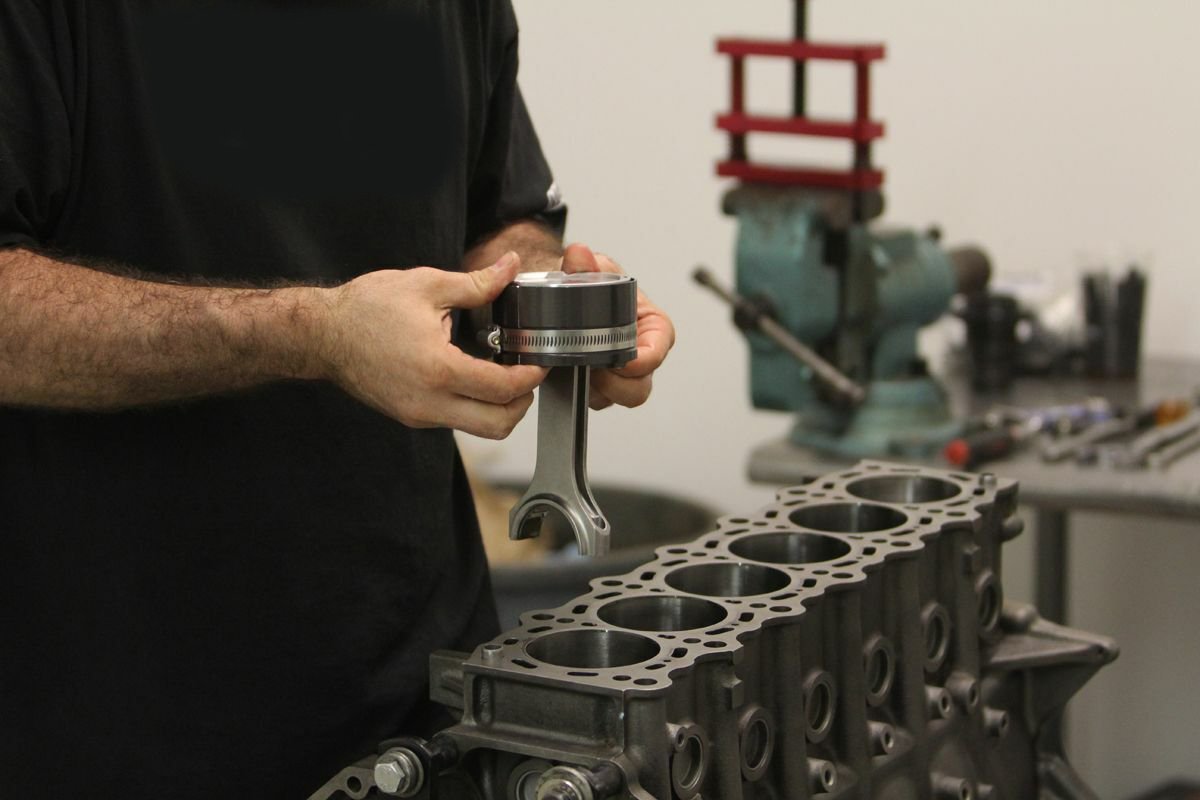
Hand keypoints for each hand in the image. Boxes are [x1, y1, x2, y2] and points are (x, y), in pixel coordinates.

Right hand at [321, 252, 546, 438]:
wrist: (322, 333)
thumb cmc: (366, 308)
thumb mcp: (427, 286)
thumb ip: (477, 283)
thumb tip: (509, 266)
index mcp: (438, 369)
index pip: (502, 389)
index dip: (530, 378)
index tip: (539, 363)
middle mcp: (429, 402)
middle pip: (497, 426)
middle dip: (521, 404)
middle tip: (528, 377)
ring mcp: (419, 414)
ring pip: (477, 429)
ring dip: (499, 409)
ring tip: (503, 375)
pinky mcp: (411, 416)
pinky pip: (455, 420)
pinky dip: (474, 406)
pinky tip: (473, 377)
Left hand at [560, 244, 674, 408]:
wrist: (568, 295)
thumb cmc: (594, 283)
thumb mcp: (593, 269)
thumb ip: (586, 264)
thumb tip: (579, 254)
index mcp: (652, 327)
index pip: (659, 350)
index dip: (645, 360)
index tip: (627, 360)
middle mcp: (640, 355)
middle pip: (639, 387)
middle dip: (615, 384)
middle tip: (591, 366)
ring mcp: (619, 375)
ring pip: (613, 398)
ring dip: (593, 389)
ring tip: (573, 368)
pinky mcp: (597, 388)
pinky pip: (591, 400)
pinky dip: (576, 391)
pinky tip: (563, 373)